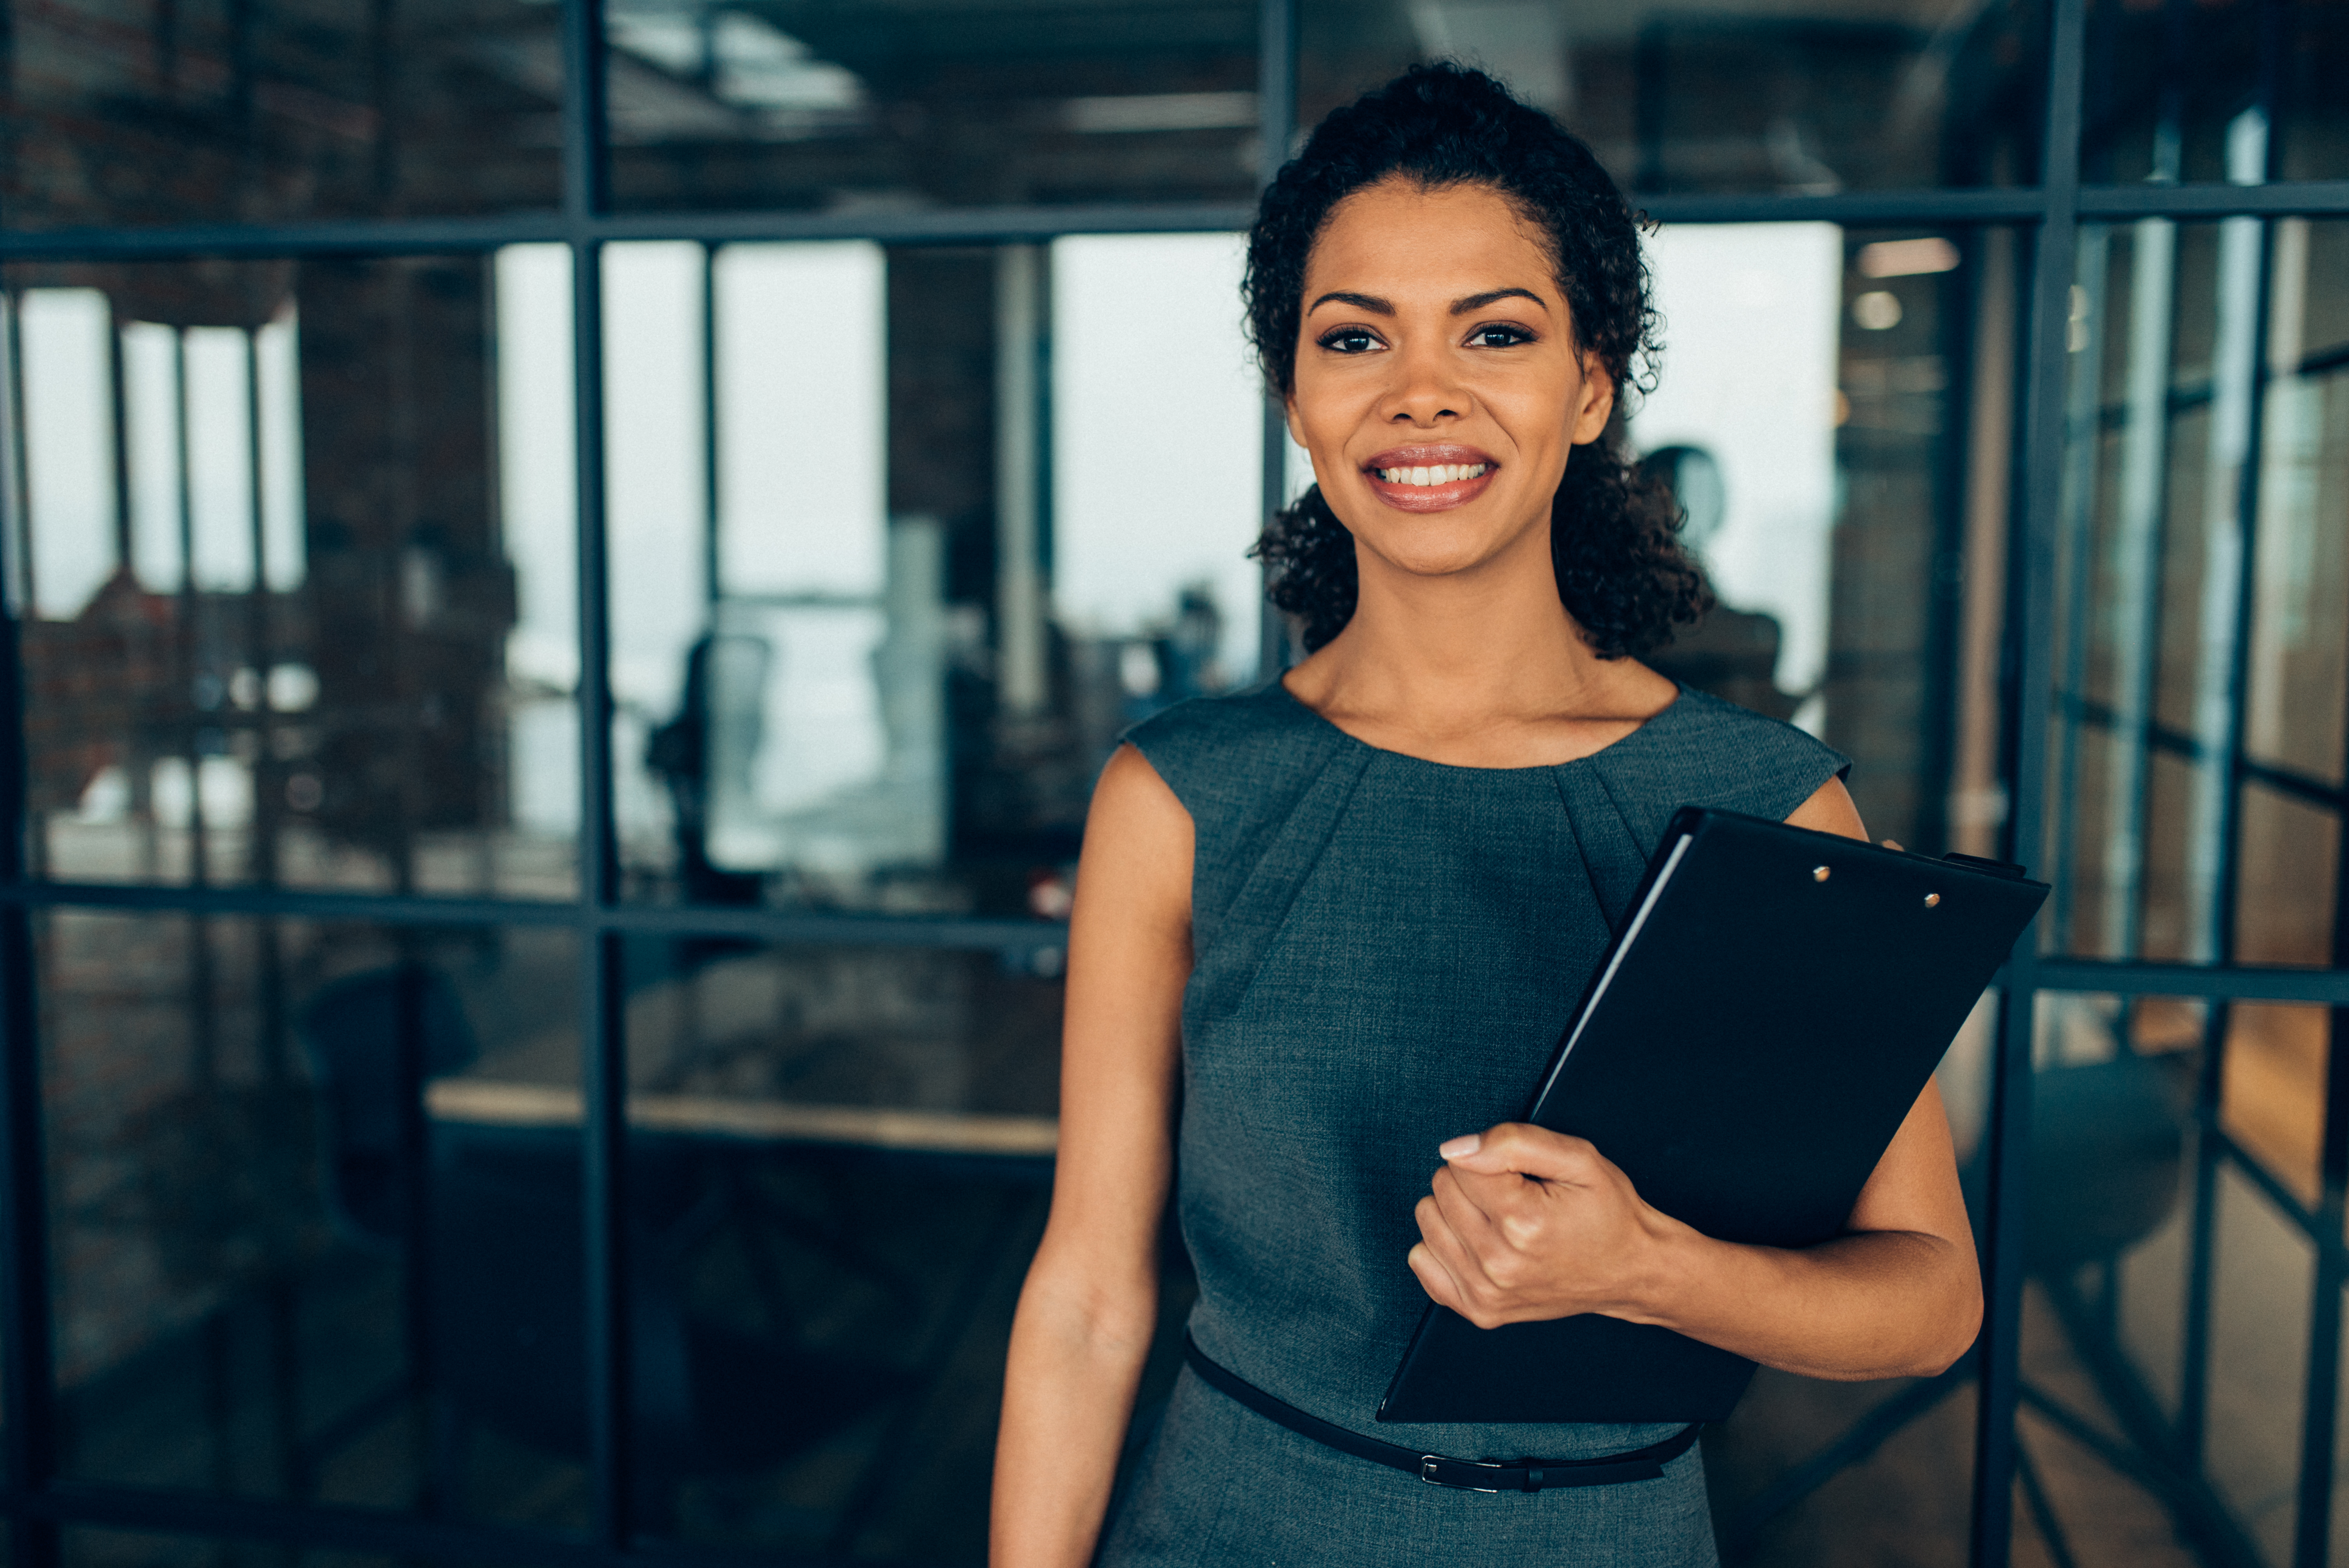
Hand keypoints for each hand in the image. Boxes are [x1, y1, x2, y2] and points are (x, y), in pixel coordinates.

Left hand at [1406, 1122, 1686, 1328]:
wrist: (1631, 1271)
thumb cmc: (1608, 1213)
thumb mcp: (1577, 1159)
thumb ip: (1513, 1142)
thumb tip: (1455, 1148)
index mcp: (1524, 1220)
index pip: (1459, 1165)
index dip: (1490, 1160)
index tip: (1520, 1177)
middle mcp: (1500, 1263)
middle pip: (1441, 1190)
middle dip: (1472, 1182)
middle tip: (1514, 1197)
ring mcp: (1487, 1292)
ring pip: (1428, 1220)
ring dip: (1457, 1212)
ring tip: (1500, 1220)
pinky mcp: (1479, 1311)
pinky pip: (1422, 1260)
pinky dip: (1444, 1245)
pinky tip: (1479, 1244)